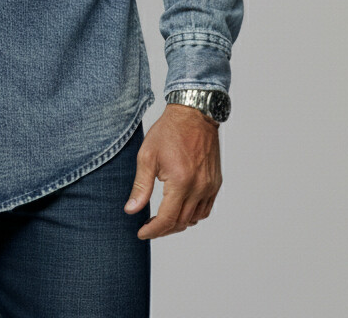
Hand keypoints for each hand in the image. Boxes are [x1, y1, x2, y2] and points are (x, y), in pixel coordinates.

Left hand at [124, 103, 221, 238]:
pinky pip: (205, 209)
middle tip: (148, 227)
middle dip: (163, 230)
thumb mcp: (147, 156)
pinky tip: (180, 209)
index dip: (152, 230)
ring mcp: (210, 186)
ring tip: (162, 219)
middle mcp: (199, 188)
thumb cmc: (169, 132)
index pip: (167, 219)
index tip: (141, 233)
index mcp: (181, 182)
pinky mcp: (215, 183)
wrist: (194, 115)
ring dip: (178, 223)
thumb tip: (131, 210)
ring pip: (194, 219)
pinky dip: (192, 215)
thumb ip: (140, 186)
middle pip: (181, 223)